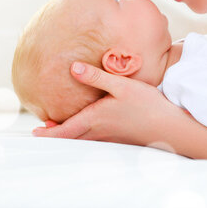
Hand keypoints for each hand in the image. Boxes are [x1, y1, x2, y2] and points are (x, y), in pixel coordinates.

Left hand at [31, 62, 189, 146]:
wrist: (171, 127)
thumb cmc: (147, 105)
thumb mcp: (121, 85)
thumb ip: (96, 77)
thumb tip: (72, 68)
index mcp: (96, 119)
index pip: (65, 131)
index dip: (49, 134)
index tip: (35, 133)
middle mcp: (100, 131)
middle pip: (72, 137)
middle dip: (56, 135)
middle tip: (42, 130)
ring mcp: (111, 137)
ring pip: (84, 139)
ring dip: (70, 135)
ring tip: (59, 127)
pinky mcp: (121, 138)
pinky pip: (97, 138)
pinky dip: (85, 134)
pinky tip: (90, 126)